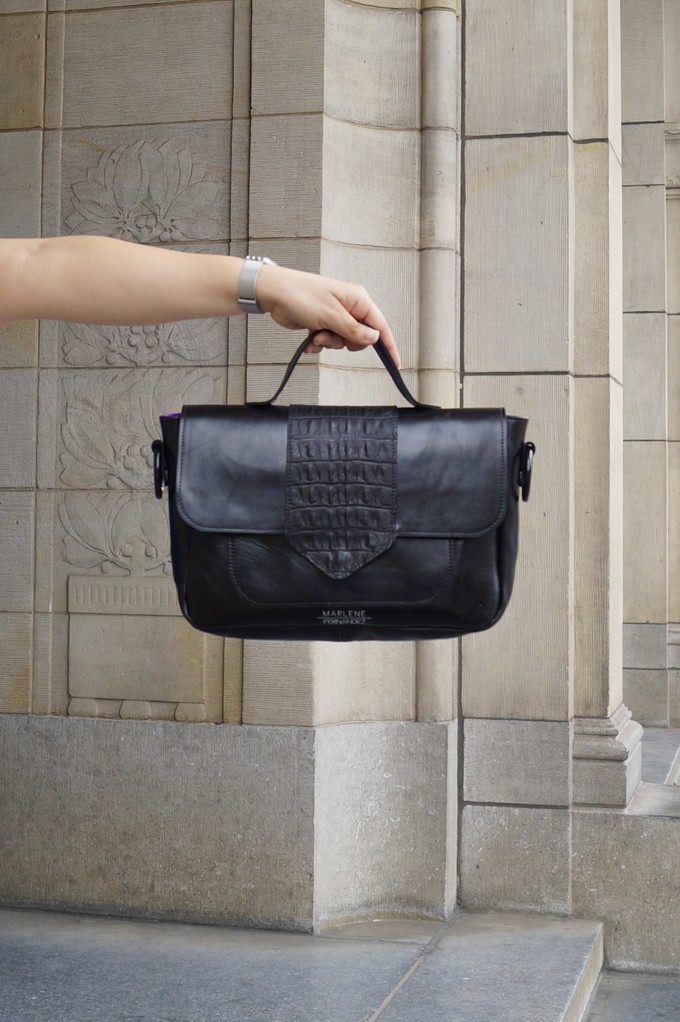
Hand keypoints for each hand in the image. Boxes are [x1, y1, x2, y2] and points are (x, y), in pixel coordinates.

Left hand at [256, 265, 400, 368]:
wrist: (275, 294)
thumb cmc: (301, 294)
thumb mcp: (331, 316)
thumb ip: (354, 330)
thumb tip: (374, 338)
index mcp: (358, 300)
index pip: (380, 326)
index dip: (388, 345)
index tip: (395, 362)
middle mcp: (350, 307)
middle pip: (361, 337)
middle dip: (346, 342)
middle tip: (332, 335)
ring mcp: (336, 316)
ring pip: (343, 342)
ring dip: (329, 342)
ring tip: (316, 333)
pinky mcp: (323, 323)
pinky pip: (329, 341)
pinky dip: (319, 343)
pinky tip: (310, 338)